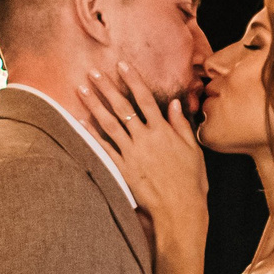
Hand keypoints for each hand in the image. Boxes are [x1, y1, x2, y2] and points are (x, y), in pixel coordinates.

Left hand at [75, 62, 210, 248]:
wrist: (180, 208)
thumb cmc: (191, 180)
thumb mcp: (192, 149)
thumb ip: (180, 125)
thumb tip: (174, 103)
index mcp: (163, 130)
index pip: (145, 98)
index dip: (132, 79)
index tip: (122, 64)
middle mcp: (145, 138)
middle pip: (122, 107)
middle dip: (107, 87)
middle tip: (93, 71)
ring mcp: (132, 153)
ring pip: (109, 124)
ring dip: (94, 105)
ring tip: (81, 89)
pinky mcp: (123, 169)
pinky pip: (104, 148)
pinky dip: (91, 134)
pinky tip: (80, 121)